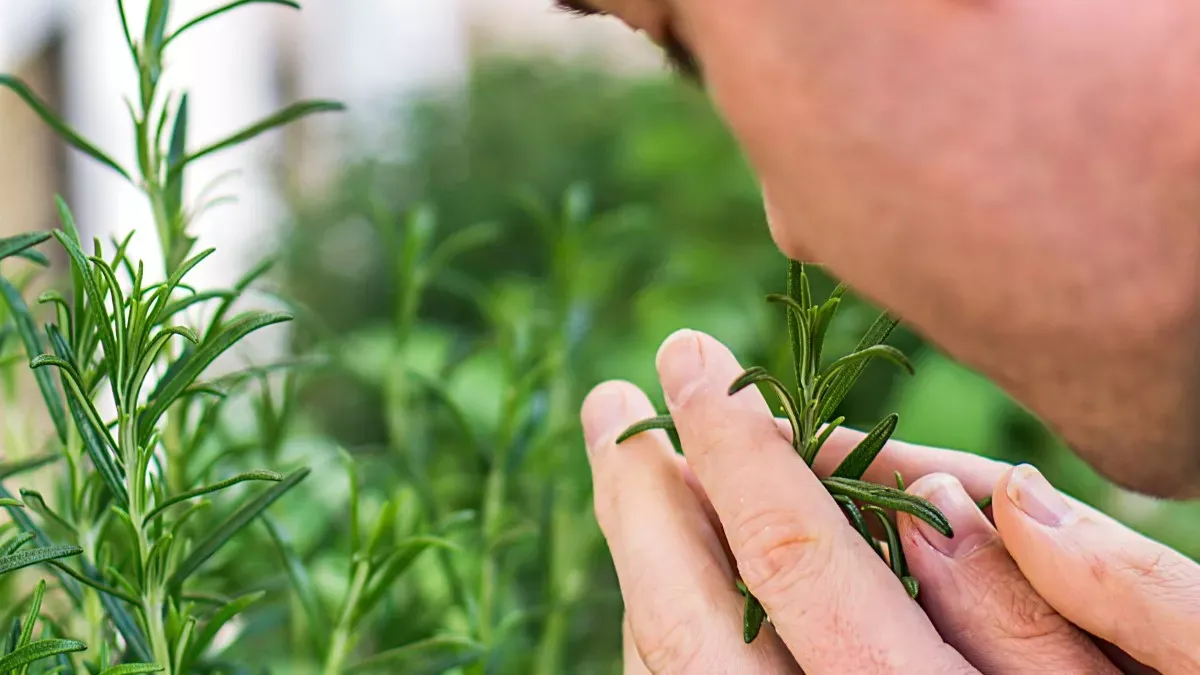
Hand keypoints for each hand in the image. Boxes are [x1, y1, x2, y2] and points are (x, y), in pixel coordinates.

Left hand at [581, 330, 1199, 673]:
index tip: (690, 359)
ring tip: (638, 473)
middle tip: (613, 400)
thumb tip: (969, 494)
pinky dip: (666, 627)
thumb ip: (1089, 603)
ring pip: (668, 671)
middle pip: (683, 622)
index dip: (731, 447)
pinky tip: (678, 573)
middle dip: (637, 499)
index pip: (790, 558)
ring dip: (641, 561)